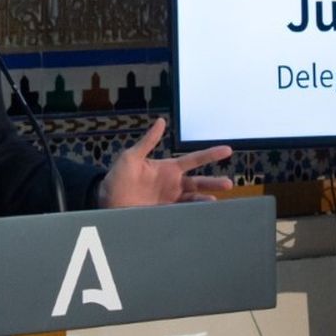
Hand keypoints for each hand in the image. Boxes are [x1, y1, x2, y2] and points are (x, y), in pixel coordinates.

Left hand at [96, 118, 232, 207]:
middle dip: (214, 182)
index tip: (227, 150)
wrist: (107, 201)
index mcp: (168, 169)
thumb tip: (161, 121)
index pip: (193, 160)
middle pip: (199, 183)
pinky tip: (200, 214)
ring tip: (215, 202)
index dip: (210, 154)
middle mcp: (173, 185)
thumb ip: (148, 141)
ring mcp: (170, 200)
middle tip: (229, 183)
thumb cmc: (117, 177)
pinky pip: (183, 213)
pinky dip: (193, 213)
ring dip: (205, 200)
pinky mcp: (165, 214)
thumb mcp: (131, 157)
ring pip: (194, 199)